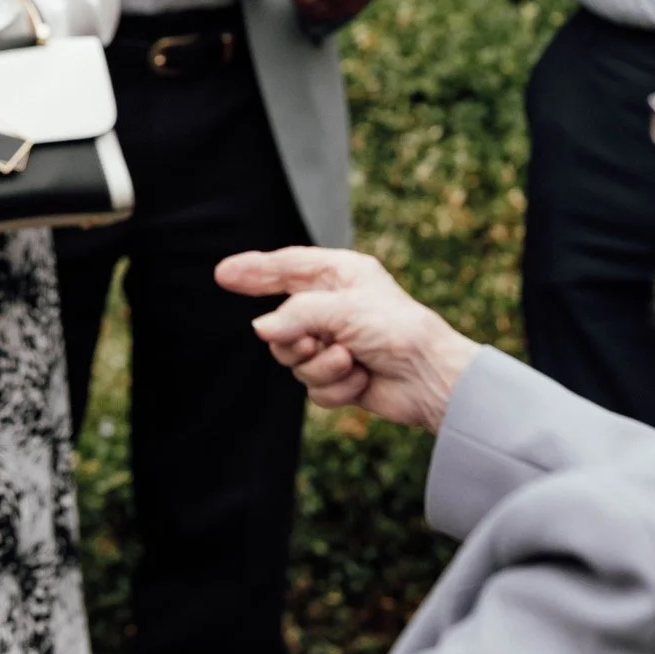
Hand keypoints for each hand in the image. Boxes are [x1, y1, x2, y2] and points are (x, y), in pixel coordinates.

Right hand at [215, 246, 479, 430]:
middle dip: (293, 339)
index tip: (222, 274)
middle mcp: (334, 307)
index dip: (253, 271)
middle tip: (309, 343)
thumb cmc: (398, 330)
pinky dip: (335, 385)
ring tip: (348, 360)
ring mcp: (336, 342)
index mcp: (339, 275)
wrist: (432, 379)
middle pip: (281, 322)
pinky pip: (313, 385)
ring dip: (319, 365)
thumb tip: (261, 329)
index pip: (286, 267)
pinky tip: (361, 380)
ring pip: (294, 359)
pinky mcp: (341, 376)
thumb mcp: (342, 310)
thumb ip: (295, 315)